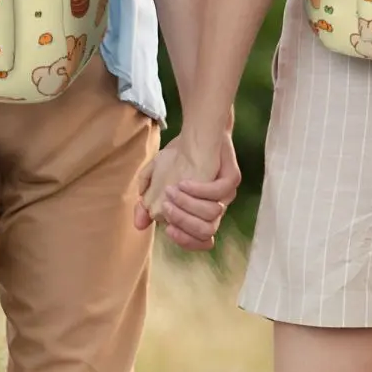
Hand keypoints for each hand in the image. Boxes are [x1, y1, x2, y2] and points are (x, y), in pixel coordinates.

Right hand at [134, 131, 239, 251]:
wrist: (198, 130)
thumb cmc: (178, 156)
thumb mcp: (156, 178)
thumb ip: (147, 201)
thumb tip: (139, 225)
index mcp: (201, 213)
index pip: (199, 240)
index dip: (185, 240)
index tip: (167, 229)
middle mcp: (216, 207)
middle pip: (206, 232)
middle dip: (183, 222)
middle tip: (166, 206)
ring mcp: (227, 194)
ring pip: (212, 214)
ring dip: (188, 205)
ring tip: (171, 190)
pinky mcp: (232, 178)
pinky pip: (218, 192)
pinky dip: (199, 190)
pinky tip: (184, 182)